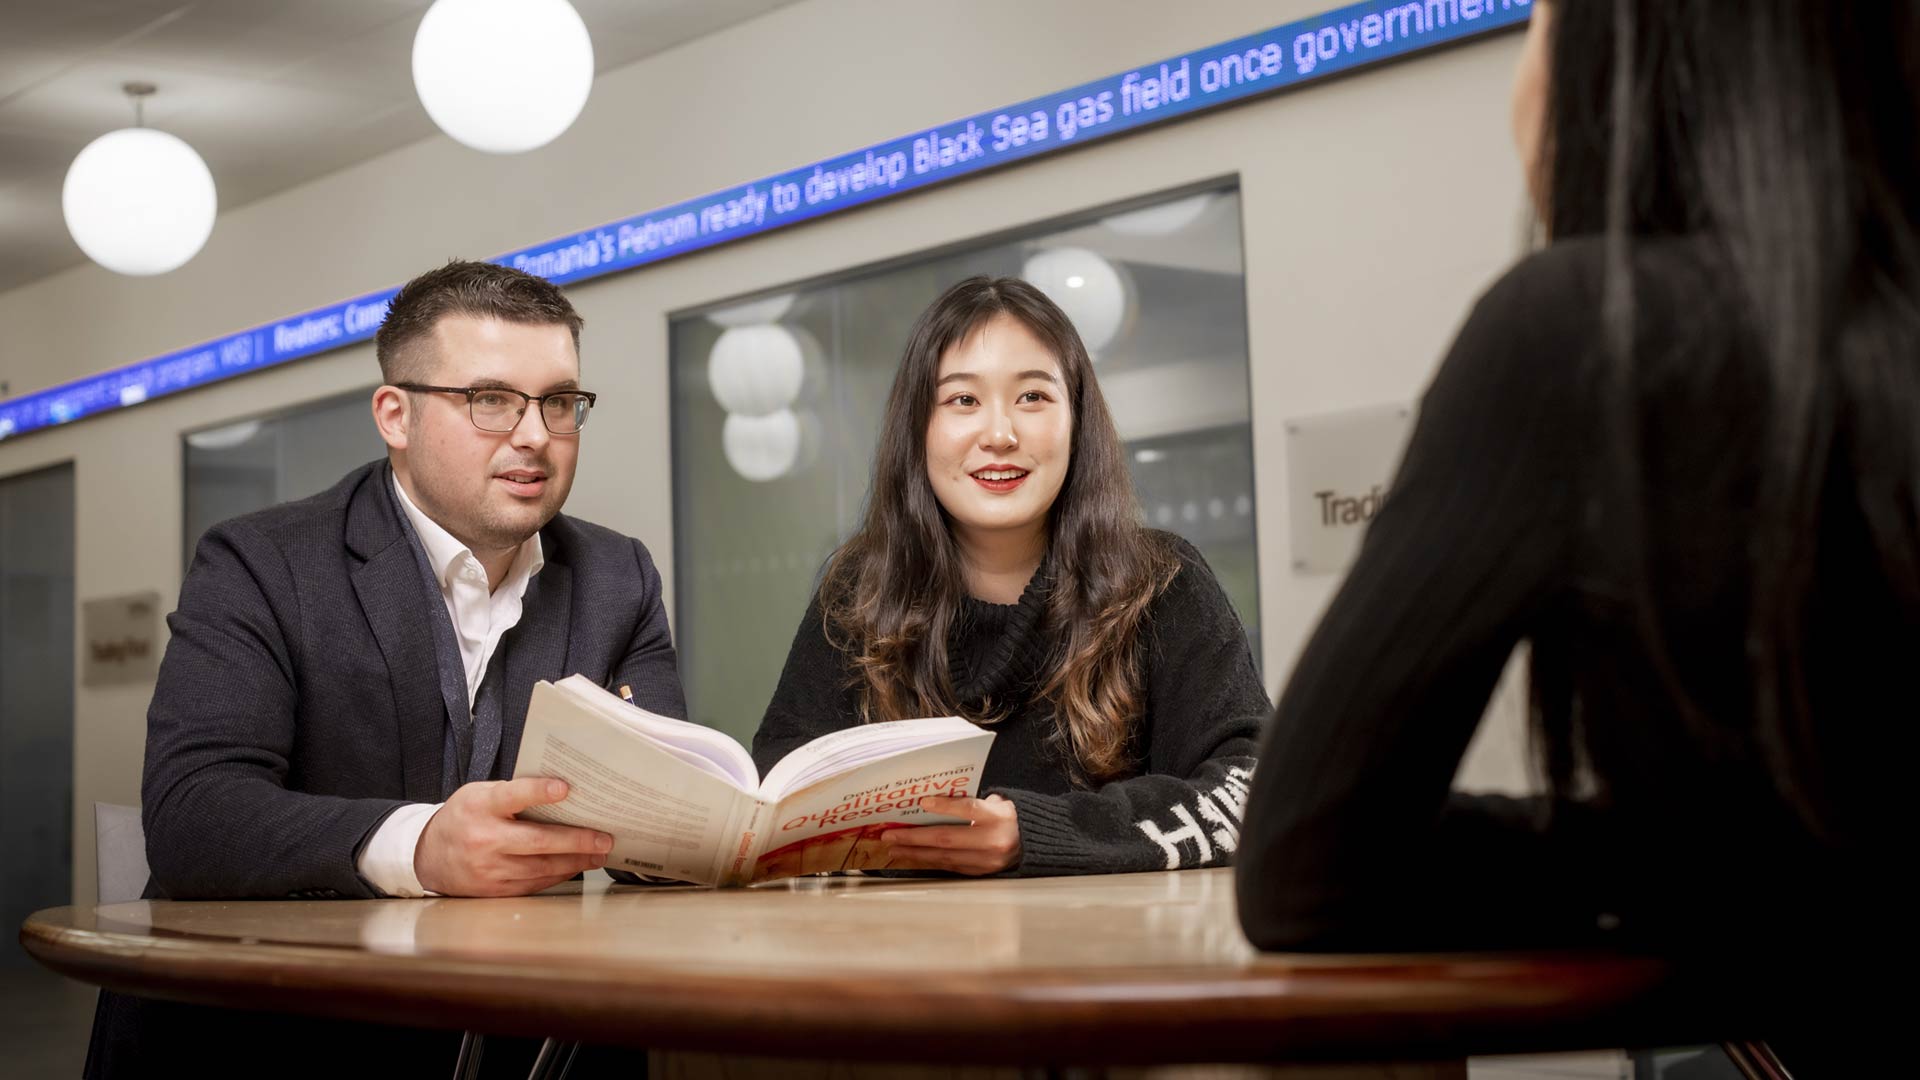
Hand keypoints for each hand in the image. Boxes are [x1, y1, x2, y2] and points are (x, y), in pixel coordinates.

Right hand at [414, 777, 611, 896]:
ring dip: (575, 861)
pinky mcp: (495, 890)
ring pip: (541, 867)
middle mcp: (484, 839)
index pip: (513, 795)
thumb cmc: (463, 817)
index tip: (565, 788)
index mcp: (480, 807)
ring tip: (598, 853)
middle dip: (577, 841)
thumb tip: (563, 794)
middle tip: (603, 838)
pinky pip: (534, 883)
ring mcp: (489, 869)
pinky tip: (576, 866)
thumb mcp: (479, 795)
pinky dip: (559, 875)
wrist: (428, 856)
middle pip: (538, 841)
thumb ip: (512, 794)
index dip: (539, 792)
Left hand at [880, 794, 1021, 874]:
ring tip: (895, 848)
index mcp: (998, 817)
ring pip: (943, 857)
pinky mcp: (980, 873)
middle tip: (890, 835)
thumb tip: (936, 801)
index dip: (944, 806)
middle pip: (946, 838)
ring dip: (915, 852)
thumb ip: (972, 801)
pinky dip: (929, 861)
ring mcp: (986, 861)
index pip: (968, 809)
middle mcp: (992, 841)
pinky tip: (914, 857)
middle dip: (914, 837)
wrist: (1033, 843)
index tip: (922, 801)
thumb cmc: (1009, 817)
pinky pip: (949, 867)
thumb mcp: (998, 802)